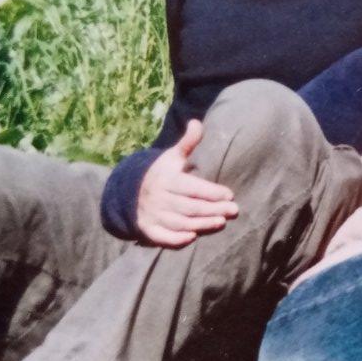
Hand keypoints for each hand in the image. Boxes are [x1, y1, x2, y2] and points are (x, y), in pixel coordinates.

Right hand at [135, 120, 239, 246]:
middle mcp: (159, 197)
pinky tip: (192, 237)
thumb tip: (197, 122)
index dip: (211, 191)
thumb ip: (187, 143)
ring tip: (221, 222)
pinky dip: (175, 238)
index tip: (230, 194)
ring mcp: (152, 214)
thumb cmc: (160, 173)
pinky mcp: (147, 229)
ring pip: (179, 222)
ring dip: (201, 224)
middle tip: (233, 211)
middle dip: (212, 209)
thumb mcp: (171, 157)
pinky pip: (161, 236)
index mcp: (166, 179)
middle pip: (189, 206)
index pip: (191, 187)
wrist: (128, 192)